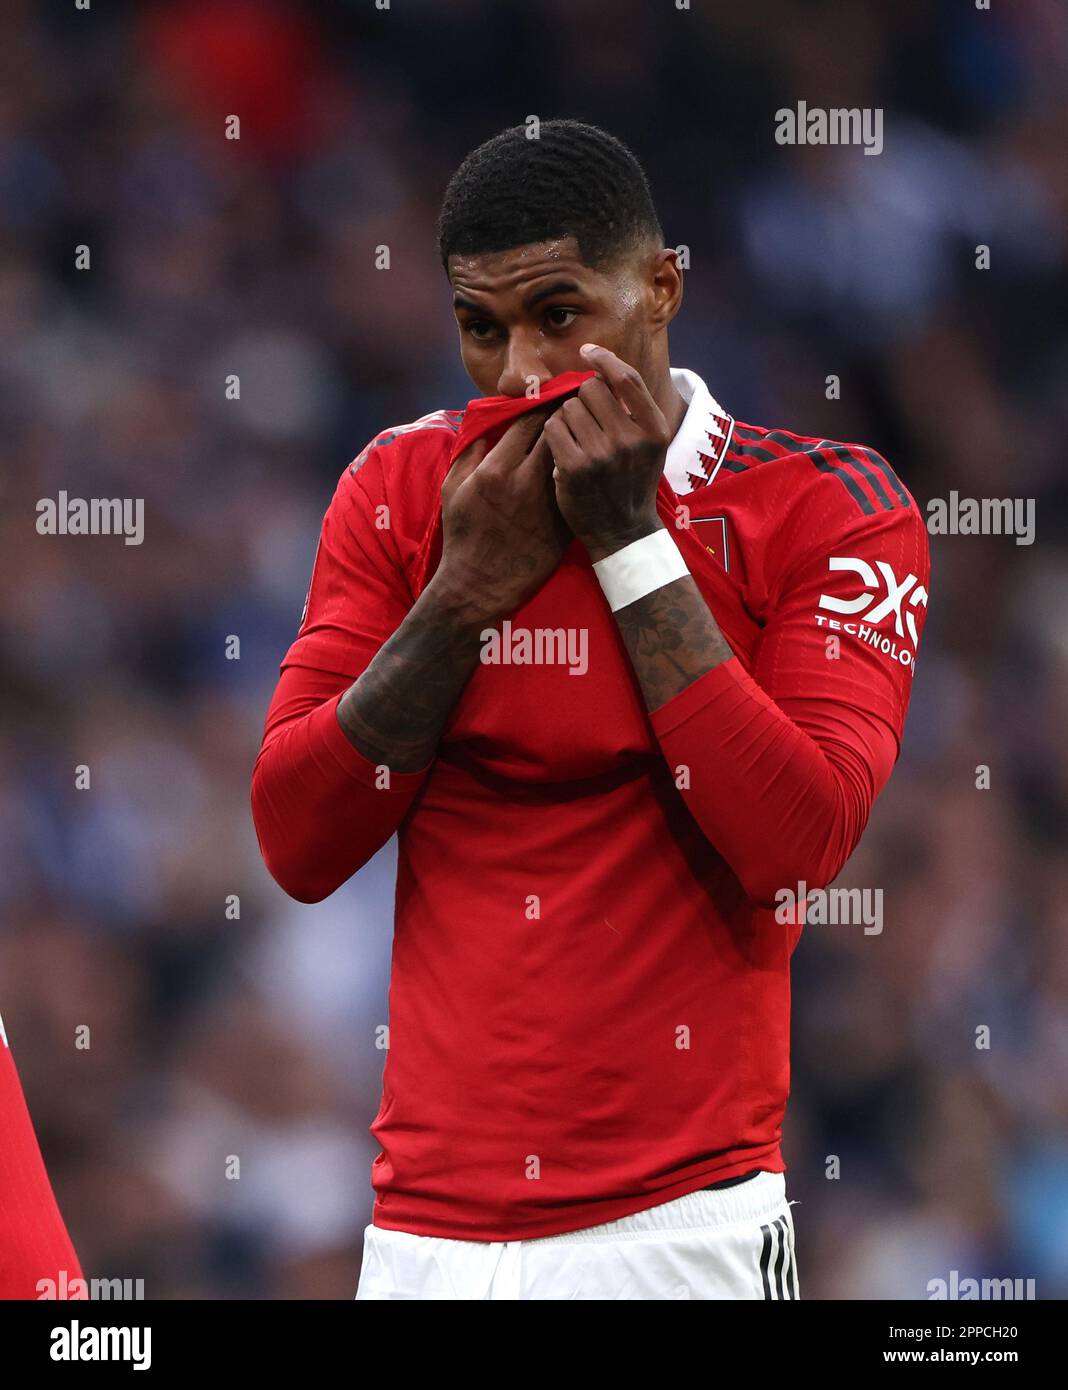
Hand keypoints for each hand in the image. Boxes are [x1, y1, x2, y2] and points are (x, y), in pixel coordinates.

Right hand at [435, 408, 571, 622]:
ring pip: (573, 459)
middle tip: (576, 403)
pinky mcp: (562, 524)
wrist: (480, 587)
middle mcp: (525, 482)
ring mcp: (548, 504)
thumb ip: (469, 454)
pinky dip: (582, 472)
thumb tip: (486, 427)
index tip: (550, 396)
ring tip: (586, 428)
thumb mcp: (452, 490)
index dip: (543, 405)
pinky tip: (587, 463)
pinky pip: (577, 488)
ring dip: (580, 442)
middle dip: (567, 416)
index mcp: (496, 470)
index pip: (528, 422)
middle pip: (557, 435)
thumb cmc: (462, 539)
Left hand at [543, 344, 669, 562]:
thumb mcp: (648, 446)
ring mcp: (603, 453)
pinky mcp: (575, 467)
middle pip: (591, 389)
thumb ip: (634, 410)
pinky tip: (563, 452)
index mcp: (654, 429)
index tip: (587, 351)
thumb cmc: (631, 483)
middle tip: (585, 424)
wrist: (622, 532)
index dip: (604, 359)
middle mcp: (631, 438)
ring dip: (566, 420)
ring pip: (569, 408)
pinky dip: (553, 435)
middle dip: (582, 399)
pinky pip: (552, 429)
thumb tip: (601, 366)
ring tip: (577, 443)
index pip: (626, 378)